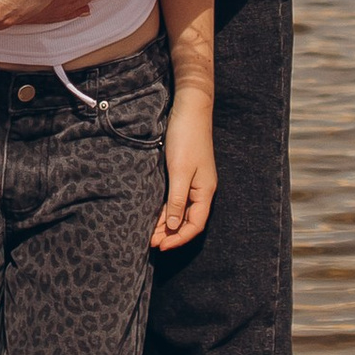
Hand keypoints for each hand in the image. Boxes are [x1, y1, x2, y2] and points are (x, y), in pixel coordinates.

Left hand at [151, 99, 216, 251]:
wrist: (189, 108)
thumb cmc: (186, 138)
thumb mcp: (180, 171)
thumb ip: (176, 200)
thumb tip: (173, 227)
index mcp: (205, 191)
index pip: (195, 225)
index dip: (179, 239)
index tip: (161, 246)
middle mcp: (201, 189)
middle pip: (188, 221)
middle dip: (170, 234)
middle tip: (150, 243)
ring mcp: (193, 181)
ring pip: (180, 211)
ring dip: (166, 223)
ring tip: (149, 233)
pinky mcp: (184, 173)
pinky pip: (175, 198)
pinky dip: (165, 209)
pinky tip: (153, 214)